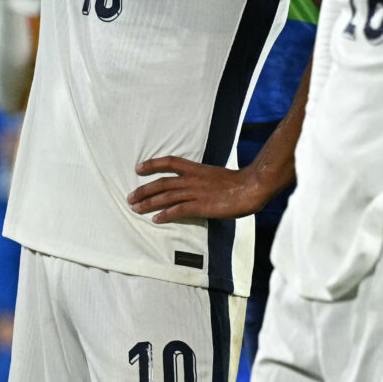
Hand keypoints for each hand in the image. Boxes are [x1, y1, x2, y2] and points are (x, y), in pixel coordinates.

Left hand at [128, 157, 268, 222]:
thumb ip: (205, 181)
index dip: (153, 164)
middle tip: (130, 197)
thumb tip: (197, 188)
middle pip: (162, 183)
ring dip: (149, 203)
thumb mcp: (218, 176)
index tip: (138, 168)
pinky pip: (179, 210)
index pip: (170, 162)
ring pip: (166, 196)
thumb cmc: (240, 183)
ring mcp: (196, 193)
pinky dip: (165, 215)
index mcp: (197, 169)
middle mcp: (193, 179)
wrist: (252, 187)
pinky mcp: (201, 206)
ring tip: (136, 209)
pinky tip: (156, 219)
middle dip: (144, 190)